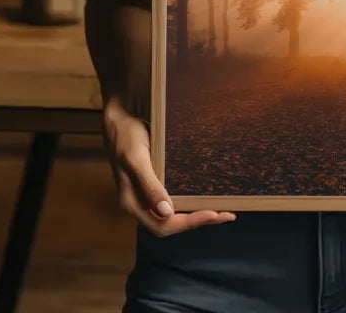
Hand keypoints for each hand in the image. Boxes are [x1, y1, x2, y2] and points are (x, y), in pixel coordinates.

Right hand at [102, 96, 235, 236]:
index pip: (163, 226)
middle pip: (171, 224)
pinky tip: (203, 197)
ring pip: (173, 214)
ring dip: (196, 214)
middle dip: (198, 221)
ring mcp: (146, 194)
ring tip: (222, 211)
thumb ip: (150, 186)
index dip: (189, 222)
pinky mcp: (152, 183)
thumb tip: (167, 212)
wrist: (117, 119)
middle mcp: (140, 203)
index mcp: (132, 202)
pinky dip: (190, 202)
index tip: (213, 214)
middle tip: (228, 215)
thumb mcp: (137, 159)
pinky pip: (173, 199)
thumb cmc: (126, 136)